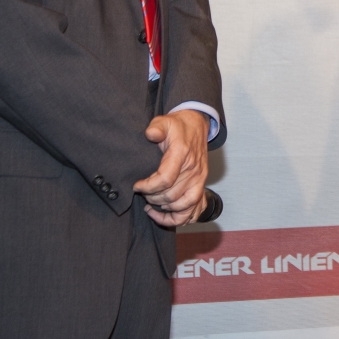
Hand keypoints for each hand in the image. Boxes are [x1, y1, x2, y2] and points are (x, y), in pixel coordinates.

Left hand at [133, 110, 210, 226]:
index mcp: (182, 154)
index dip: (148, 187)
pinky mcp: (201, 186)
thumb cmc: (179, 126)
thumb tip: (150, 134)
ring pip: (183, 206)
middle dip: (152, 197)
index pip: (165, 179)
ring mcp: (200, 180)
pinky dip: (179, 218)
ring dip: (164, 208)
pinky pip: (194, 210)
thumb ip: (156, 127)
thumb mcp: (164, 121)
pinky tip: (165, 215)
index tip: (136, 185)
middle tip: (142, 192)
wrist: (197, 126)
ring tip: (151, 203)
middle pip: (171, 195)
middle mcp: (194, 170)